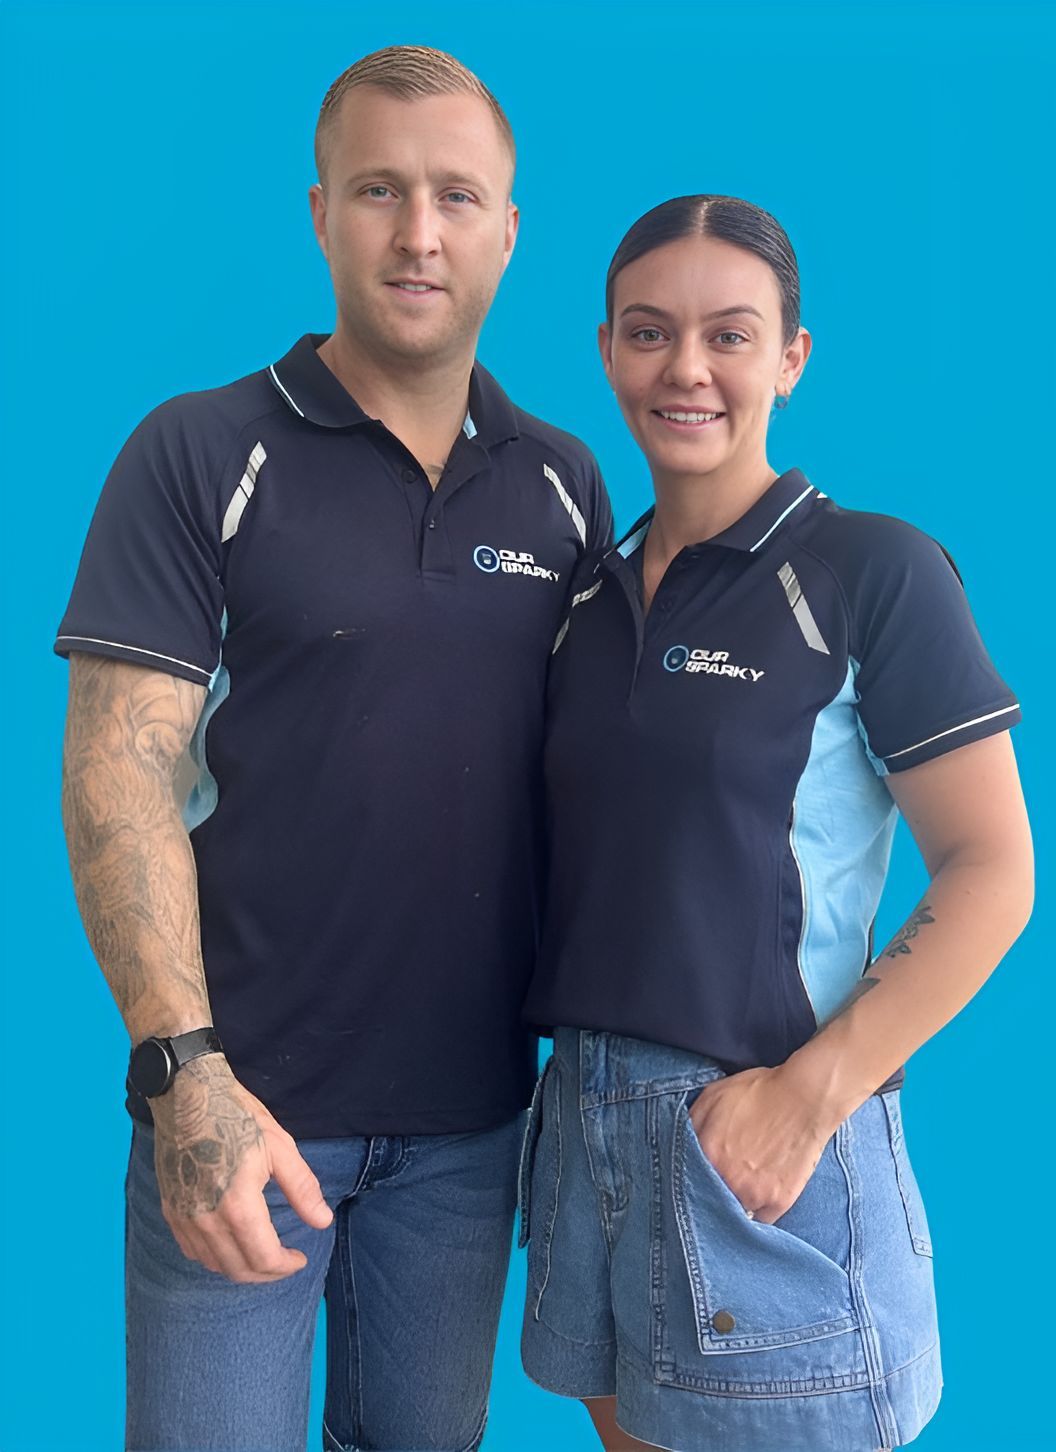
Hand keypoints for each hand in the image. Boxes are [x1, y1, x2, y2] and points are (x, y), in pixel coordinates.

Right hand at [150, 1054, 332, 1282]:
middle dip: (267, 1273)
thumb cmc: (236, 1115)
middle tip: (284, 1261)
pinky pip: (192, 1250)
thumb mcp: (279, 1147)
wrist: (186, 1094)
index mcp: (238, 1206)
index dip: (286, 1266)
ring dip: (241, 1267)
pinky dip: (214, 1256)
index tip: (299, 1258)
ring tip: (261, 1254)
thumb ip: (301, 1189)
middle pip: (238, 1269)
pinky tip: (229, 1243)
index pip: (264, 1258)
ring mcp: (183, 1217)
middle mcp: (206, 1220)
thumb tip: (322, 1221)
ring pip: (214, 1264)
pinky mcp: (169, 1209)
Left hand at [688, 1064, 839, 1223]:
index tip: (689, 1183)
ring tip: (738, 1189)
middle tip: (714, 1187)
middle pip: (707, 1202)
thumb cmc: (758, 1093)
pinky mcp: (779, 1202)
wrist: (805, 1098)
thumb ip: (688, 1124)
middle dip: (707, 1197)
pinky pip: (760, 1220)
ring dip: (732, 1205)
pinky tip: (757, 1194)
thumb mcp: (712, 1096)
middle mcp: (727, 1179)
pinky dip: (756, 1210)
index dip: (686, 1182)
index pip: (683, 1182)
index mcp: (707, 1153)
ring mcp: (754, 1194)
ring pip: (733, 1213)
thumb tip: (675, 1147)